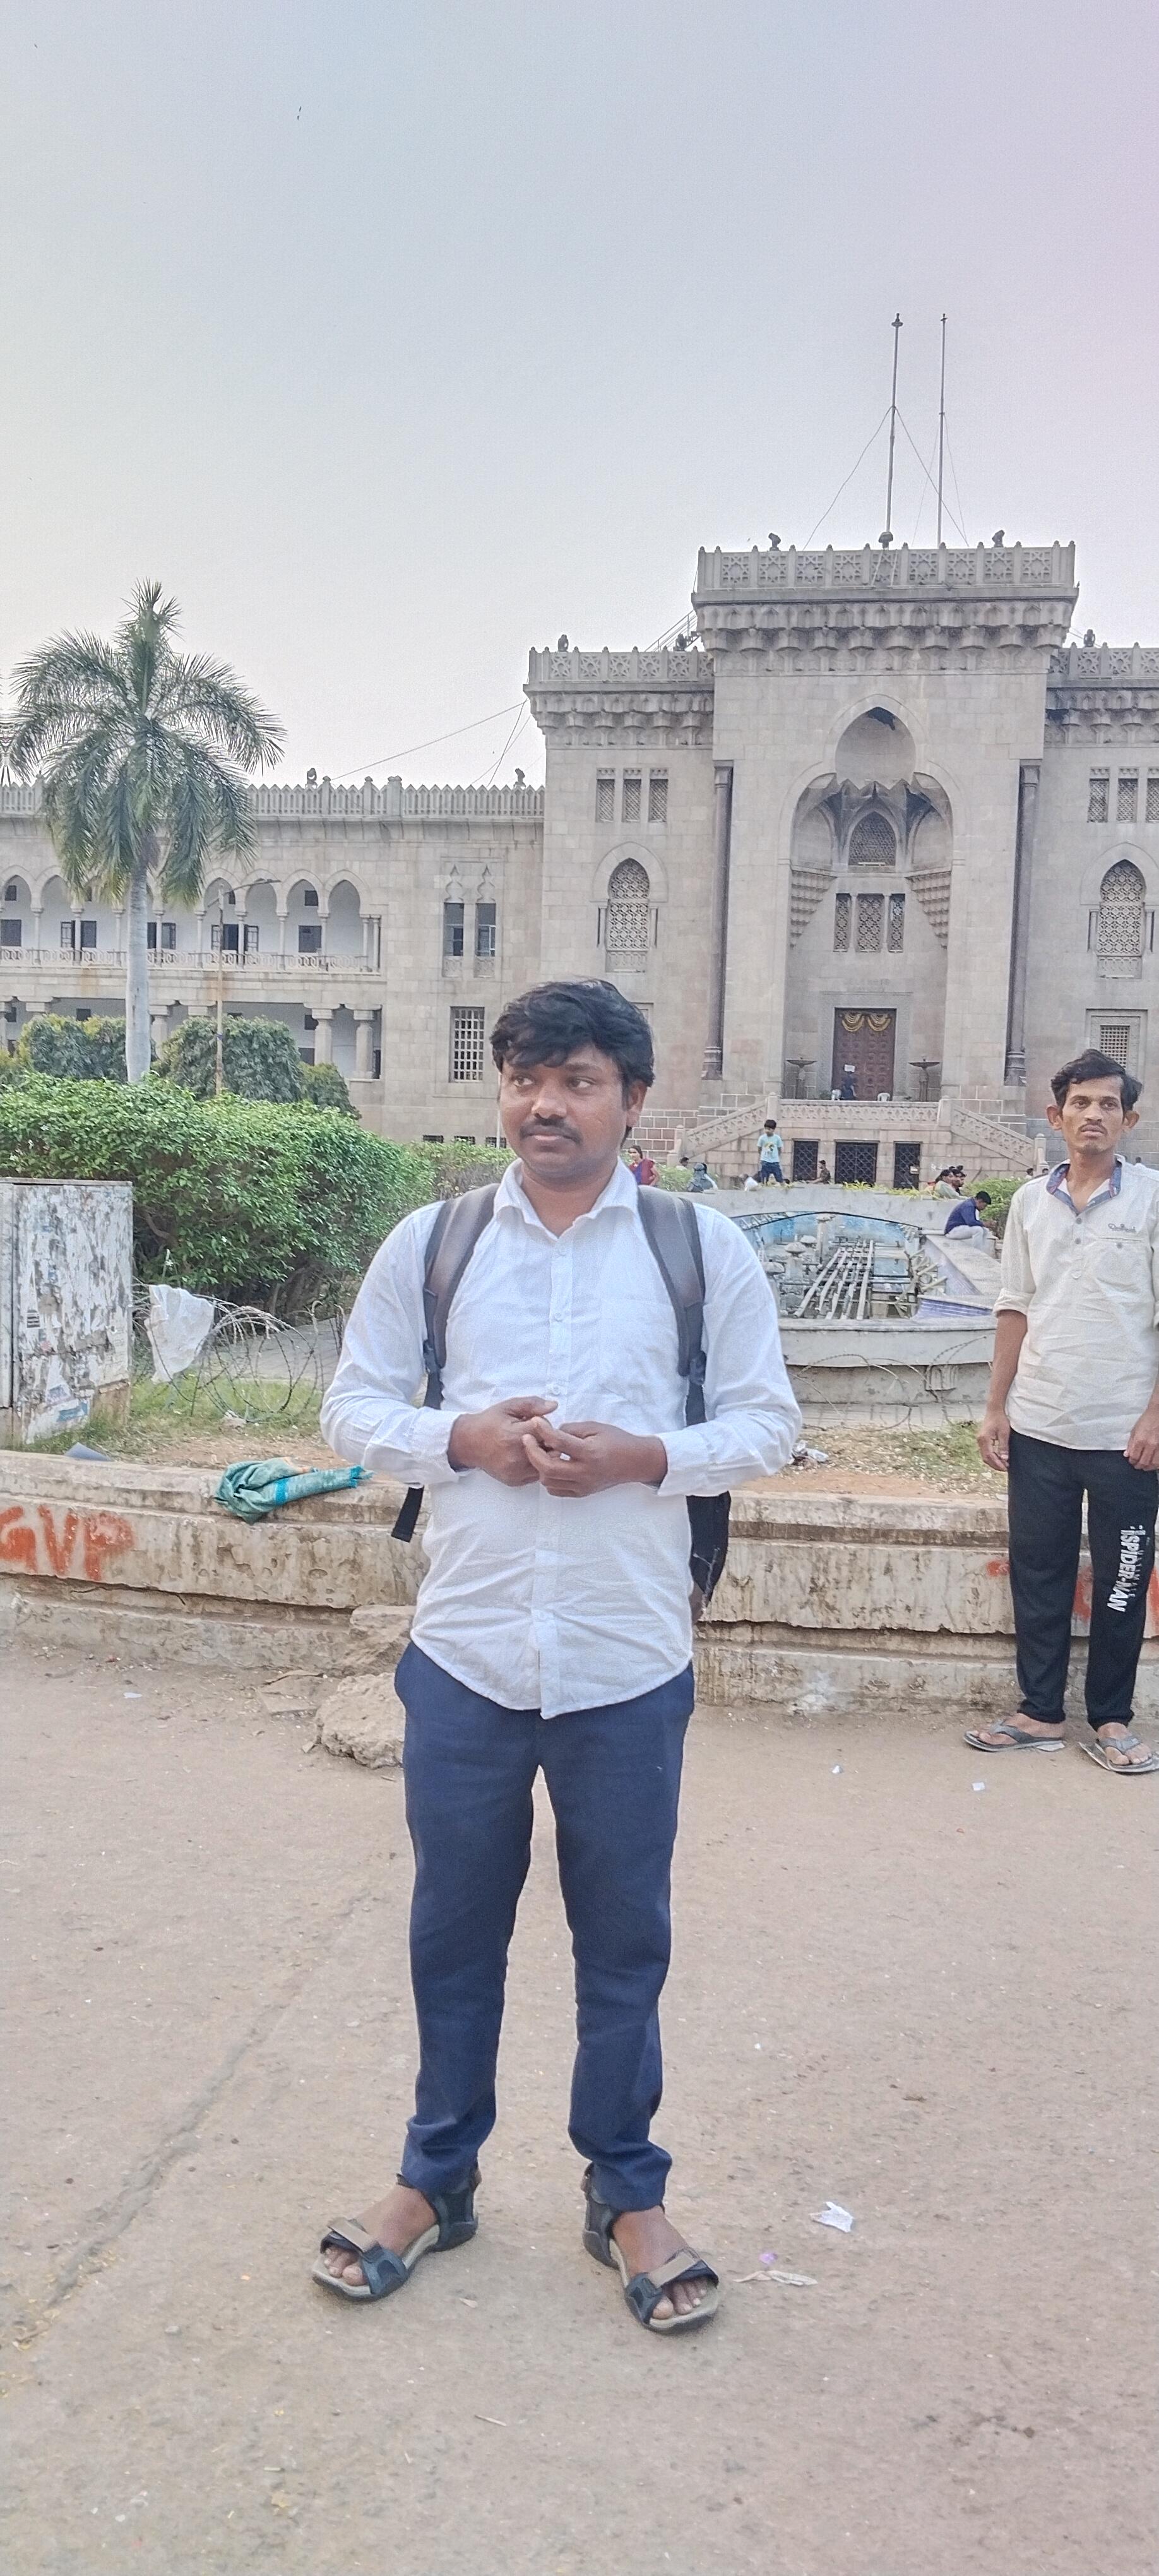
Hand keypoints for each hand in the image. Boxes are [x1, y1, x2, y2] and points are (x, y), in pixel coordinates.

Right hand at [448, 1397, 556, 1484]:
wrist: (468, 1443)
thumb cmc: (488, 1423)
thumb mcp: (508, 1407)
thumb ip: (532, 1404)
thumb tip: (553, 1406)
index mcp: (514, 1435)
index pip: (546, 1431)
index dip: (545, 1425)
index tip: (538, 1423)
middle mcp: (516, 1456)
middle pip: (549, 1450)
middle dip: (549, 1441)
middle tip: (538, 1435)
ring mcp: (516, 1471)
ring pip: (546, 1464)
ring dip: (545, 1454)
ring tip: (533, 1445)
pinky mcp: (515, 1480)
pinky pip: (537, 1474)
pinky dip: (537, 1465)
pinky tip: (527, 1455)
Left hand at [520, 1417, 667, 1497]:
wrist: (634, 1462)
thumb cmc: (616, 1441)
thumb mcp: (595, 1428)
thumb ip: (571, 1429)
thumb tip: (550, 1433)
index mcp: (590, 1453)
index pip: (559, 1442)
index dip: (543, 1431)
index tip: (534, 1422)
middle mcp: (585, 1472)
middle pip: (548, 1468)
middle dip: (533, 1453)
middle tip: (527, 1440)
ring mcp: (583, 1485)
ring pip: (548, 1481)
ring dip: (539, 1466)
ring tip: (539, 1452)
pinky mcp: (582, 1492)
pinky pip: (556, 1490)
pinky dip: (548, 1478)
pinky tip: (550, 1466)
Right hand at [977, 1409, 1010, 1471]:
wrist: (994, 1410)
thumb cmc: (1000, 1419)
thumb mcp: (1004, 1433)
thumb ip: (1003, 1446)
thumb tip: (1004, 1459)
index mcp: (984, 1439)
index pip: (990, 1456)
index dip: (998, 1463)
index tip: (1005, 1468)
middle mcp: (980, 1441)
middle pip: (986, 1458)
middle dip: (995, 1465)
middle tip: (1005, 1468)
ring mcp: (980, 1440)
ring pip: (985, 1456)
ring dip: (993, 1461)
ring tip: (1003, 1464)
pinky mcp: (982, 1440)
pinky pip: (986, 1451)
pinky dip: (992, 1457)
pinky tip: (999, 1458)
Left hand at [1124, 1406, 1158, 1470]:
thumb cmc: (1146, 1420)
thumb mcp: (1135, 1430)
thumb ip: (1130, 1444)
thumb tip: (1127, 1455)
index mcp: (1139, 1440)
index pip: (1134, 1457)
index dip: (1132, 1461)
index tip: (1132, 1461)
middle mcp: (1150, 1444)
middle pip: (1144, 1462)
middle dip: (1139, 1466)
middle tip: (1138, 1466)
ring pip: (1154, 1463)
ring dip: (1149, 1467)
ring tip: (1146, 1466)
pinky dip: (1157, 1464)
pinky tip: (1154, 1463)